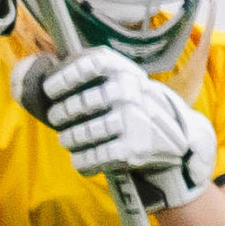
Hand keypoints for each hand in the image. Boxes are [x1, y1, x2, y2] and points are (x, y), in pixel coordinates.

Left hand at [12, 48, 213, 210]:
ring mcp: (133, 122)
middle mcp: (131, 94)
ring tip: (67, 140)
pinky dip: (83, 162)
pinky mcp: (133, 150)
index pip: (94, 63)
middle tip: (57, 118)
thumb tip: (44, 67)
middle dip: (61, 113)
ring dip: (69, 139)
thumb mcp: (129, 84)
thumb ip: (96, 76)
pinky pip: (93, 156)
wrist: (180, 142)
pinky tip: (82, 162)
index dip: (67, 75)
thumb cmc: (139, 109)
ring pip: (82, 133)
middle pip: (81, 102)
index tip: (51, 88)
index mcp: (128, 72)